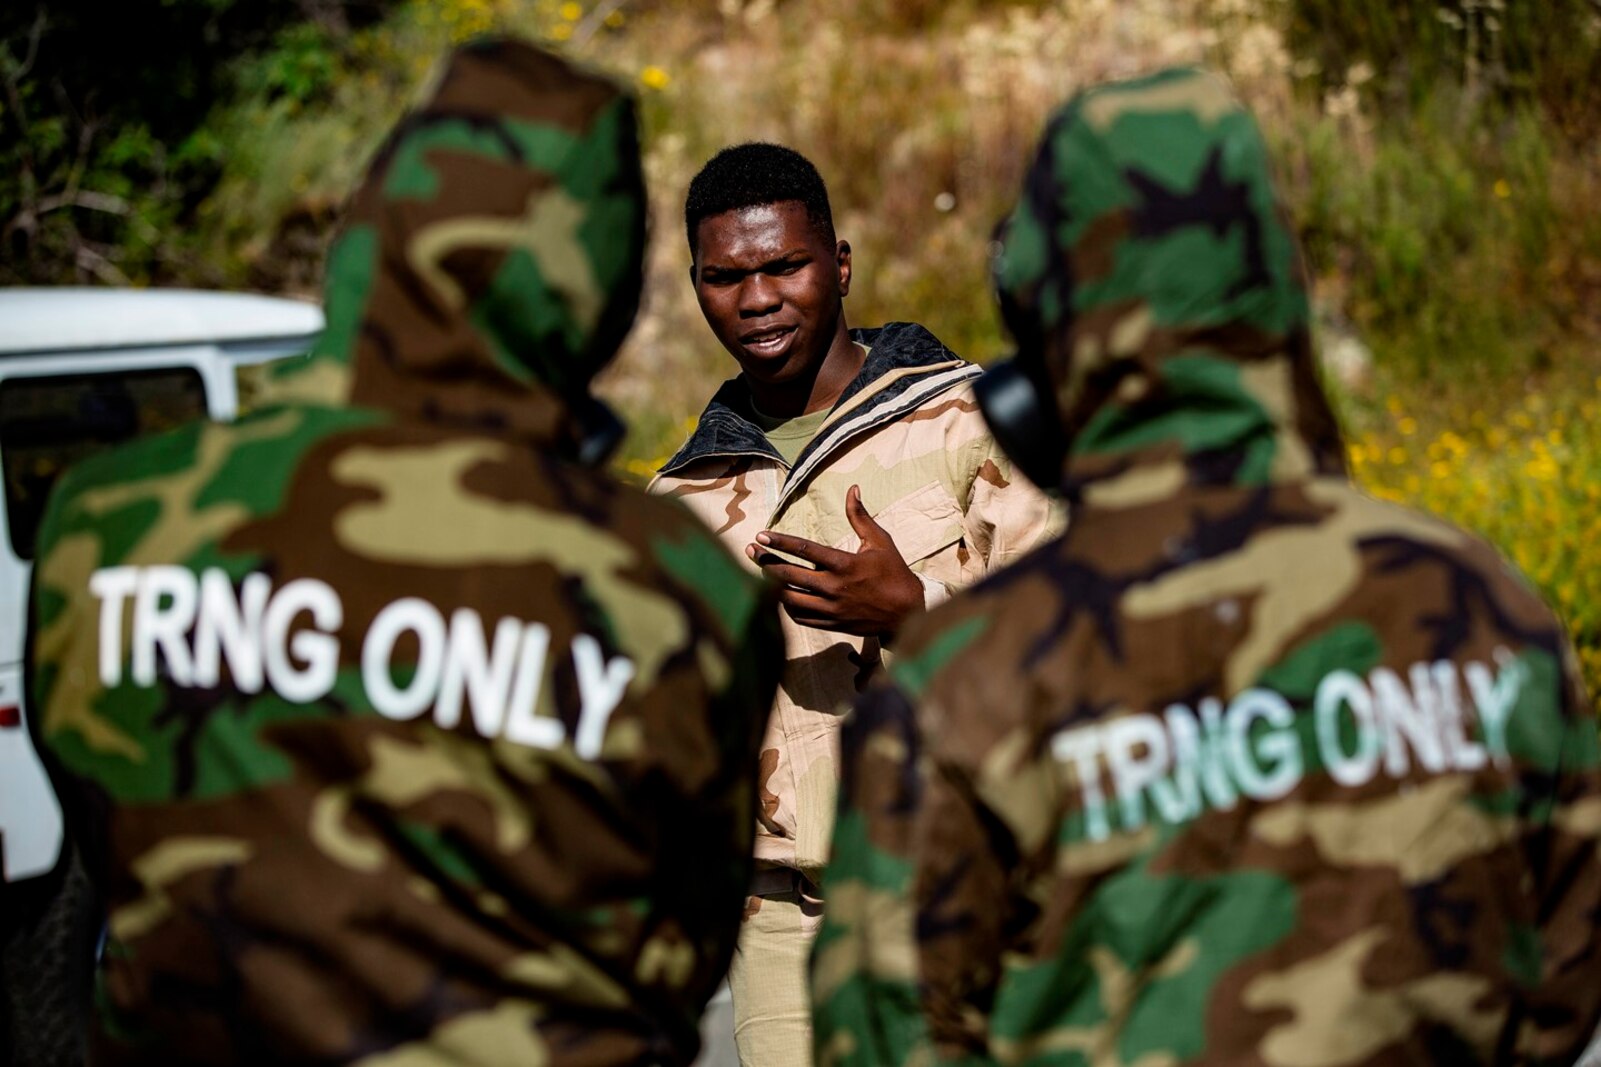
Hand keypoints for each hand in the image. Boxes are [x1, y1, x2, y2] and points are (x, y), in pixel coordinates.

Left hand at [746, 484, 925, 638]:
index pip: (804, 550)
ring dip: (770, 585)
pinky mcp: (831, 624)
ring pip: (789, 598)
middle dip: (765, 561)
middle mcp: (834, 587)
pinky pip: (800, 617)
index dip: (780, 542)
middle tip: (751, 550)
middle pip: (789, 575)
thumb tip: (852, 489)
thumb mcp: (880, 541)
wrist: (907, 613)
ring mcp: (831, 609)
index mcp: (845, 565)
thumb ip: (860, 517)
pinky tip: (779, 595)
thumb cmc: (894, 573)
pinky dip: (786, 606)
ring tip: (760, 572)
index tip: (761, 535)